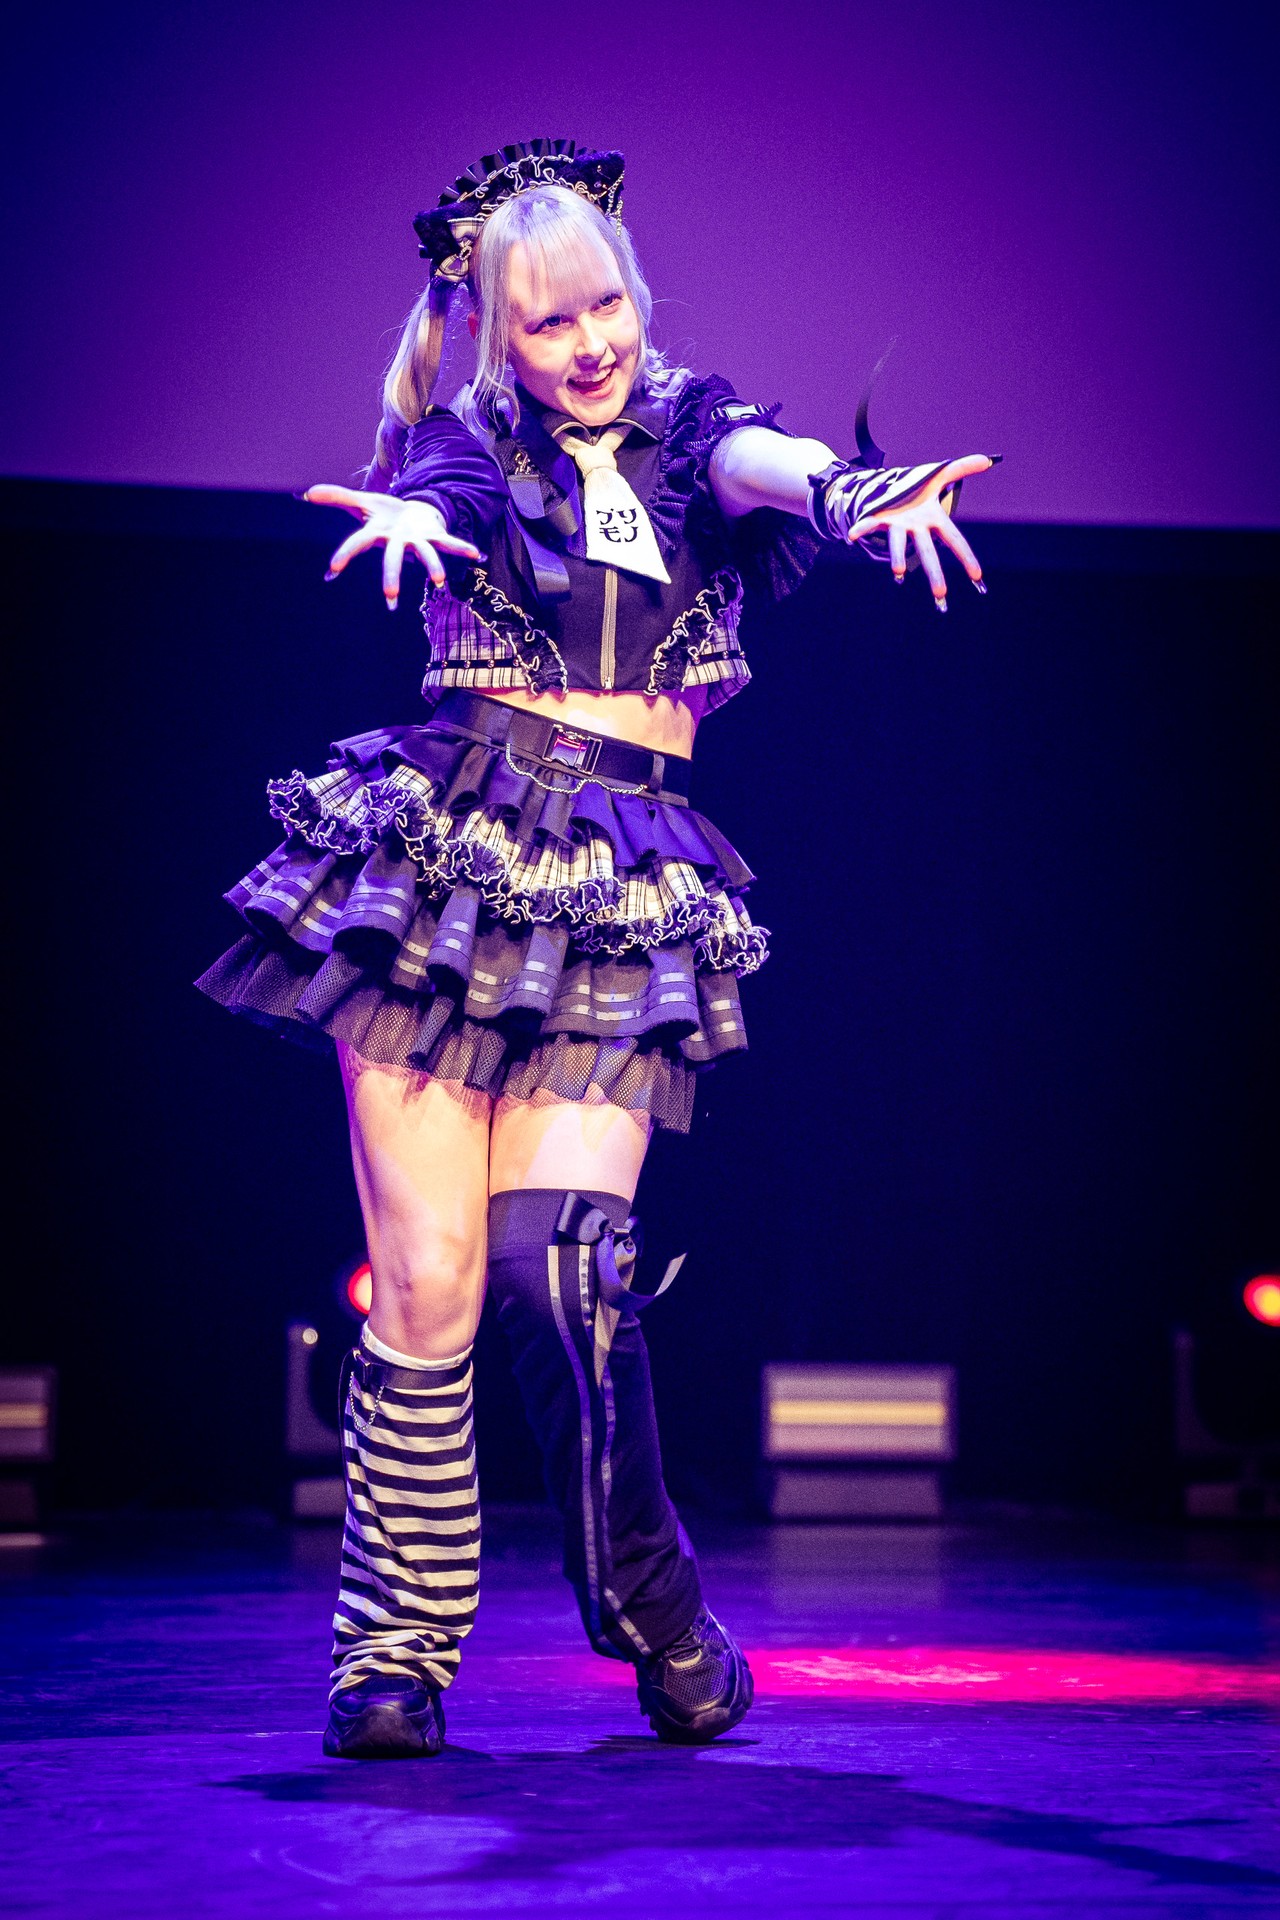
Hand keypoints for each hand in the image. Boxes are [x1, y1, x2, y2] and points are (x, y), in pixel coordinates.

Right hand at [304, 485, 480, 609]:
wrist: (412, 513)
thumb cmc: (384, 513)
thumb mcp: (360, 501)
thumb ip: (335, 497)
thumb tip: (306, 494)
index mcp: (378, 534)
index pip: (357, 544)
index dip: (345, 555)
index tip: (331, 571)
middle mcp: (398, 542)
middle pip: (393, 559)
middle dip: (392, 576)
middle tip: (390, 597)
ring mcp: (418, 541)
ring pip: (426, 555)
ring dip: (433, 567)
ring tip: (440, 580)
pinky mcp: (435, 536)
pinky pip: (450, 542)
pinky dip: (462, 548)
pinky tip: (476, 554)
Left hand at [848, 454, 995, 610]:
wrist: (890, 489)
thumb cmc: (917, 490)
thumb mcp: (941, 475)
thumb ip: (963, 468)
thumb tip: (987, 460)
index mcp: (933, 519)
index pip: (954, 539)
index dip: (966, 557)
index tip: (977, 576)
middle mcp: (916, 528)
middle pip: (927, 551)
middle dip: (934, 572)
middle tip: (940, 593)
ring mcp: (898, 525)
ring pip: (899, 544)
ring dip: (898, 557)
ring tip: (898, 572)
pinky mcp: (880, 518)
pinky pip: (870, 524)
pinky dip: (861, 529)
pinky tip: (851, 536)